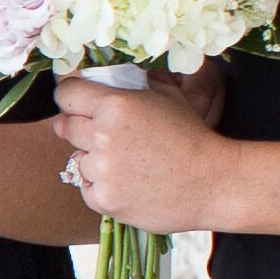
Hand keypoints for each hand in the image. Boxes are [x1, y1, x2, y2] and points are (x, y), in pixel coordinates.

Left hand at [45, 68, 236, 238]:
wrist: (212, 182)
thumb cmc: (191, 136)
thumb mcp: (166, 96)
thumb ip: (131, 84)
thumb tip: (102, 78)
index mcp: (116, 106)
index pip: (66, 94)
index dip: (71, 96)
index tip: (76, 101)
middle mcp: (103, 136)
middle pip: (67, 127)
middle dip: (83, 128)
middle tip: (109, 135)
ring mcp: (103, 171)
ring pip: (78, 159)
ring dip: (94, 159)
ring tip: (128, 162)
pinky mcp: (105, 200)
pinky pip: (87, 187)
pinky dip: (101, 186)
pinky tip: (128, 182)